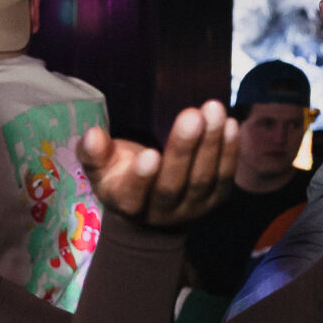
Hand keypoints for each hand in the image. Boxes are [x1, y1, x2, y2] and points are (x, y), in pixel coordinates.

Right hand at [79, 102, 237, 227]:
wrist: (152, 210)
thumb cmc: (122, 177)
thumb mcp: (101, 167)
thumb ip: (94, 153)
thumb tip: (92, 135)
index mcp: (127, 204)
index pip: (132, 196)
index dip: (141, 178)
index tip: (149, 153)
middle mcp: (160, 212)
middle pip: (172, 185)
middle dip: (183, 150)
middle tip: (192, 115)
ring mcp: (191, 208)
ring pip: (202, 179)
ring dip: (211, 143)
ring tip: (214, 110)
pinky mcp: (215, 199)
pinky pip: (224, 176)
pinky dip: (229, 151)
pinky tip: (230, 124)